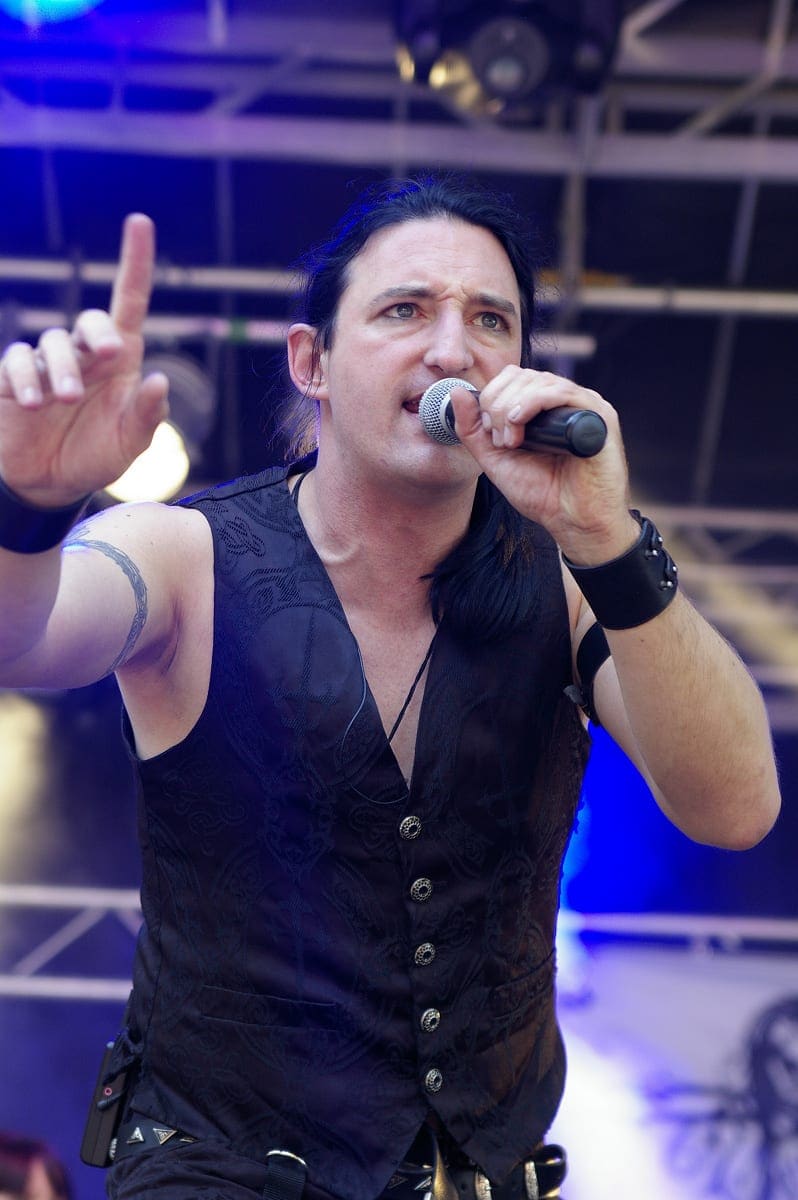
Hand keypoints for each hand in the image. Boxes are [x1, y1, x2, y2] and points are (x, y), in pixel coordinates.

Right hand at [0, 214, 168, 506]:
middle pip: (90, 321)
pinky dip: (24, 378)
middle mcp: (85, 355)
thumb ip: (148, 416)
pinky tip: (32, 402)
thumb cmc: (97, 458)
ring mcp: (48, 365)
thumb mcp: (131, 445)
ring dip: (62, 368)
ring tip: (66, 399)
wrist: (52, 485)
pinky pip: (16, 362)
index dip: (135, 262)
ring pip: (53, 343)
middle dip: (98, 333)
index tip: (140, 222)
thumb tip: (161, 379)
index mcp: (120, 362)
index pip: (130, 303)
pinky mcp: (13, 380)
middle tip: (111, 356)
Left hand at [448, 365, 639, 562]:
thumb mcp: (495, 459)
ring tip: (513, 442)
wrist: (574, 521)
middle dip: (498, 404)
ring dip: (512, 408)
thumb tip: (457, 393)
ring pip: (538, 381)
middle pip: (522, 376)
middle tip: (501, 440)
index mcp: (544, 407)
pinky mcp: (599, 414)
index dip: (492, 397)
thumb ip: (473, 429)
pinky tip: (520, 423)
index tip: (490, 433)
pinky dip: (533, 402)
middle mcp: (565, 401)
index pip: (512, 377)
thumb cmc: (542, 493)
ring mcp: (583, 405)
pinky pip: (561, 391)